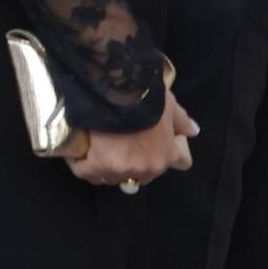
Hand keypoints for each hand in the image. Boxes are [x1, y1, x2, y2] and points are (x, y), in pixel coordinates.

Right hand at [67, 89, 197, 188]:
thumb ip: (181, 120)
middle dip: (123, 166)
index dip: (149, 159)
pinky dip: (78, 163)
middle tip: (109, 148)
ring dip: (99, 166)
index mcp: (166, 155)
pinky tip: (73, 152)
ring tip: (87, 149)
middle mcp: (147, 168)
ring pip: (108, 175)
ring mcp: (123, 169)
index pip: (161, 168)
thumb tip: (194, 131)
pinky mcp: (99, 166)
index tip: (137, 149)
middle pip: (133, 176)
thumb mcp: (169, 105)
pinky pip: (85, 171)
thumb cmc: (146, 98)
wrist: (118, 92)